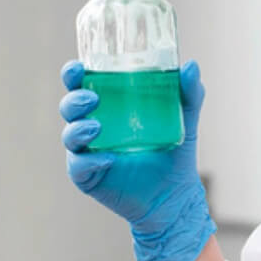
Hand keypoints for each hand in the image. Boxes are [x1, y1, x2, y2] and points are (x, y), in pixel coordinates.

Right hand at [61, 59, 215, 260]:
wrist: (175, 195)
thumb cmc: (174, 153)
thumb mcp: (185, 120)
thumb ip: (189, 93)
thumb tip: (190, 65)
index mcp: (109, 105)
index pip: (83, 84)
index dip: (74, 74)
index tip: (77, 67)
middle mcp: (93, 125)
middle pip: (70, 106)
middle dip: (74, 99)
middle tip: (92, 99)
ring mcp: (88, 152)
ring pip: (70, 135)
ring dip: (78, 129)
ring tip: (97, 128)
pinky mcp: (89, 176)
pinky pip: (79, 166)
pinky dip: (89, 161)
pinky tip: (108, 159)